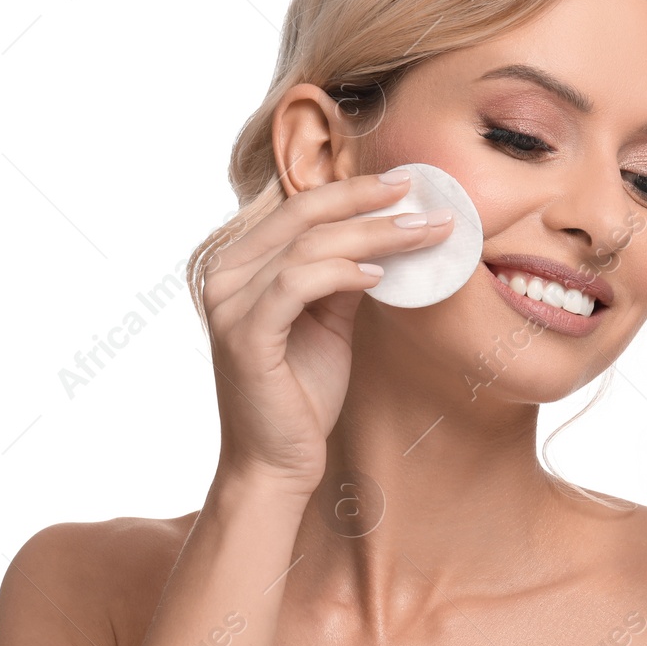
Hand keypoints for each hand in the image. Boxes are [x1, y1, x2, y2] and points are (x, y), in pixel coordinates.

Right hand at [198, 170, 455, 495]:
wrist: (277, 462)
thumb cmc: (302, 394)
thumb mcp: (327, 321)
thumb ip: (341, 277)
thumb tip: (384, 237)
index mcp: (242, 267)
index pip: (299, 209)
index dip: (352, 190)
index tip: (405, 183)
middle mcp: (226, 277)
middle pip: (303, 216)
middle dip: (366, 200)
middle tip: (419, 194)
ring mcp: (231, 306)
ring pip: (307, 246)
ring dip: (371, 235)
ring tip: (420, 235)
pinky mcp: (245, 336)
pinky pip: (296, 284)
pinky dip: (340, 273)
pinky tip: (379, 276)